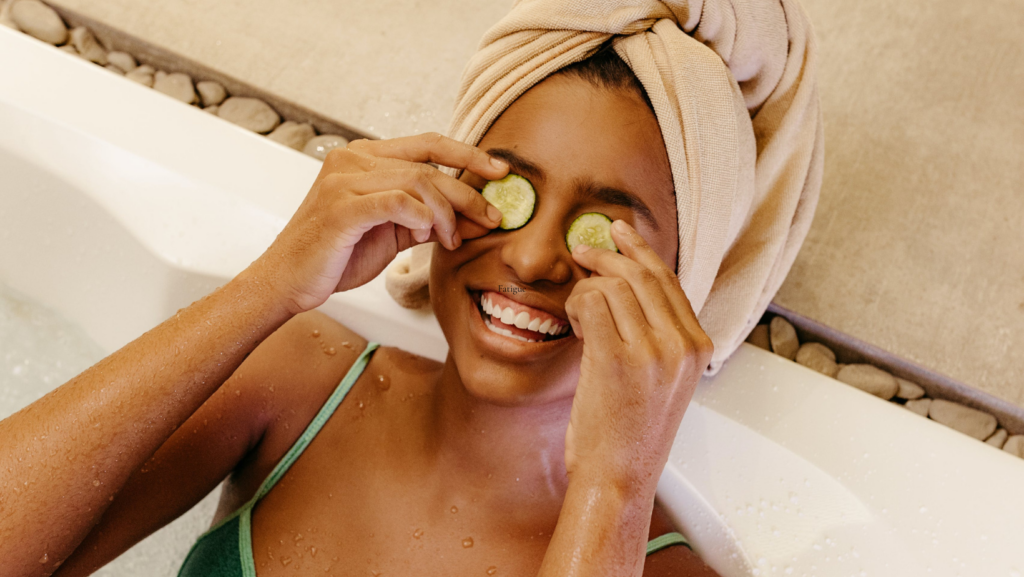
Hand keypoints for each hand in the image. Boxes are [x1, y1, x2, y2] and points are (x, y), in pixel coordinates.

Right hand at [252, 133, 508, 313]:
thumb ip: (430, 219)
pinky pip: (397, 202)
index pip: (428, 144)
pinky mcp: (341, 208)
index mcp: (365, 157)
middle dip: (468, 194)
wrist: (288, 281)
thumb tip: (477, 217)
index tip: (501, 170)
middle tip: (490, 218)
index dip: (468, 154)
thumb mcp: (394, 233)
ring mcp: (344, 180)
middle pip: (429, 166)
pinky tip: (426, 234)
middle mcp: (353, 159)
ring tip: (452, 240)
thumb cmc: (338, 255)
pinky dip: (421, 217)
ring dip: (446, 214)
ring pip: (418, 182)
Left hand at [562, 220, 713, 495]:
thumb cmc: (629, 434)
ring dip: (585, 290)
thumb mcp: (661, 380)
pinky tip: (574, 325)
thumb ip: (656, 335)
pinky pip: (592, 303)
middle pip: (642, 274)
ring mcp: (653, 351)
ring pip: (613, 286)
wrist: (618, 478)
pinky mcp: (618, 359)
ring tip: (576, 314)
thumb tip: (625, 287)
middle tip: (581, 251)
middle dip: (607, 255)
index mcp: (697, 347)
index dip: (639, 251)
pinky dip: (576, 305)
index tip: (618, 233)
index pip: (669, 280)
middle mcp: (682, 345)